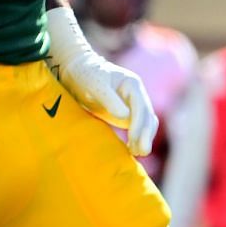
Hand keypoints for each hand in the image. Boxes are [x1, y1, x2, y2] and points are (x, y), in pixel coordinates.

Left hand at [45, 7, 157, 154]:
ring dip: (144, 139)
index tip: (133, 139)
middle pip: (148, 117)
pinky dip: (137, 138)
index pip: (141, 107)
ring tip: (137, 154)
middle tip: (142, 152)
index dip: (139, 125)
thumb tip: (125, 117)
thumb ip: (110, 100)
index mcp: (133, 85)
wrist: (78, 72)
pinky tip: (131, 150)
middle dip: (146, 135)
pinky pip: (137, 128)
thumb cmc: (86, 75)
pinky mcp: (127, 114)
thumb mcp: (95, 85)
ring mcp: (133, 105)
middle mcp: (137, 95)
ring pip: (146, 124)